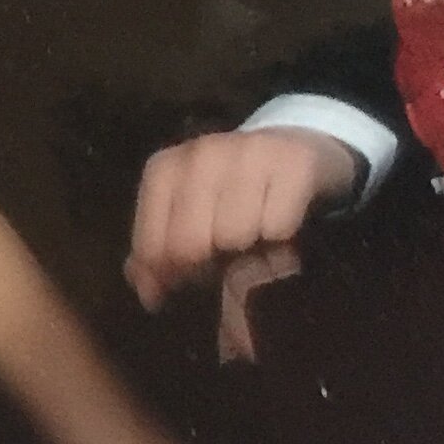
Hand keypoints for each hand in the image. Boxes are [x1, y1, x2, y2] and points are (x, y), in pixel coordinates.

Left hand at [125, 130, 359, 340]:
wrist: (293, 147)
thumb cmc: (230, 193)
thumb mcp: (186, 217)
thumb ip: (158, 256)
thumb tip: (149, 295)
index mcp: (165, 169)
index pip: (152, 245)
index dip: (168, 274)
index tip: (186, 278)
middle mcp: (202, 154)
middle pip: (191, 244)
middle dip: (207, 263)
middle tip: (225, 258)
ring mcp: (248, 152)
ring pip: (234, 235)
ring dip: (247, 250)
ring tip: (253, 240)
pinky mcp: (294, 162)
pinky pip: (277, 227)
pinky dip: (280, 237)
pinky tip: (281, 227)